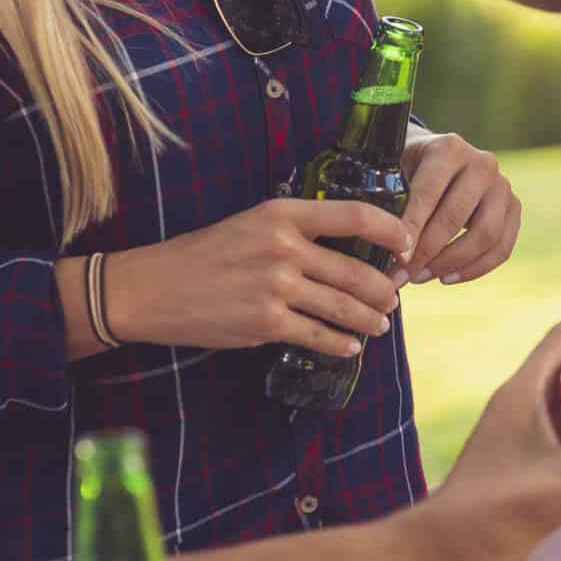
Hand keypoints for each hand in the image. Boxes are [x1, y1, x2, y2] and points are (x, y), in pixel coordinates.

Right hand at [109, 197, 409, 365]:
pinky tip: (350, 347)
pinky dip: (341, 344)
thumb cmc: (204, 254)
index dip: (391, 229)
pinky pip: (318, 336)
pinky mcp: (266, 323)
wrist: (153, 288)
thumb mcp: (251, 223)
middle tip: (393, 297)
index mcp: (282, 213)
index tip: (407, 242)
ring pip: (343, 307)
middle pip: (356, 269)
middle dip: (383, 289)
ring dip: (369, 320)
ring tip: (379, 324)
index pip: (354, 214)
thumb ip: (295, 231)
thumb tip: (344, 248)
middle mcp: (284, 247)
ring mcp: (276, 287)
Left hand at [391, 131, 520, 288]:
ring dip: (450, 264)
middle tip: (402, 276)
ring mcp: (502, 185)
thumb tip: (392, 253)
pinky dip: (474, 269)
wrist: (438, 158)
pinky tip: (446, 278)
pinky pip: (501, 248)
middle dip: (426, 253)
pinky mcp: (514, 206)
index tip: (396, 259)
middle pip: (456, 218)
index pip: (428, 194)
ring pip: (485, 236)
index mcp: (448, 148)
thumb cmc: (409, 168)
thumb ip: (391, 204)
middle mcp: (481, 163)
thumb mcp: (394, 173)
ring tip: (420, 277)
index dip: (411, 230)